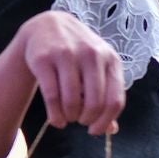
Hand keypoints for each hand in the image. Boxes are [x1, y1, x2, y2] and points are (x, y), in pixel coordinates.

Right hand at [19, 10, 124, 134]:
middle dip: (86, 120)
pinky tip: (56, 120)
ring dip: (70, 117)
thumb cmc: (78, 55)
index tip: (94, 130)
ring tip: (67, 118)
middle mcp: (91, 55)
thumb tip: (112, 130)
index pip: (115, 101)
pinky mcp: (43, 59)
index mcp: (110, 59)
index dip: (105, 122)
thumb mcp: (98, 69)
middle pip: (94, 104)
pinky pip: (52, 96)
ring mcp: (66, 54)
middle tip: (79, 121)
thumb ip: (107, 96)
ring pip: (72, 101)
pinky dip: (55, 115)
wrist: (47, 26)